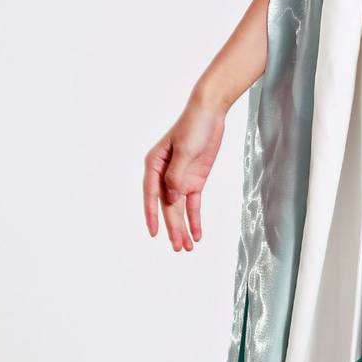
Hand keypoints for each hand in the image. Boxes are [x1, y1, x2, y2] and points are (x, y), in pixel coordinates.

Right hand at [143, 94, 226, 251]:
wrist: (210, 113)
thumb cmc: (193, 126)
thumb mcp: (185, 150)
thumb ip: (177, 175)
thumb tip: (171, 199)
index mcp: (154, 165)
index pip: (151, 195)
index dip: (152, 215)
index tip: (154, 233)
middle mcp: (164, 175)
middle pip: (167, 206)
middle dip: (172, 228)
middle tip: (178, 248)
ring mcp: (179, 179)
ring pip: (179, 209)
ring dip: (183, 228)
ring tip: (186, 248)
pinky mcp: (194, 180)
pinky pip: (193, 204)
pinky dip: (195, 219)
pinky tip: (197, 234)